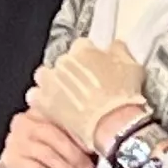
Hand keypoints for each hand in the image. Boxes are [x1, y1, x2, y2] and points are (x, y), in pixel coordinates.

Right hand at [0, 109, 96, 167]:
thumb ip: (77, 134)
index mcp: (41, 109)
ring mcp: (16, 140)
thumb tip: (101, 142)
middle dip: (75, 156)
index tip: (96, 146)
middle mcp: (26, 121)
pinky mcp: (12, 160)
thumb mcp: (62, 138)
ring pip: (47, 155)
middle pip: (54, 137)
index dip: (81, 134)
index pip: (63, 118)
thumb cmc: (49, 152)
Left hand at [32, 39, 150, 153]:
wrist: (113, 122)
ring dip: (53, 82)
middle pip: (63, 62)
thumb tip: (116, 46)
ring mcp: (52, 82)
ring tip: (64, 94)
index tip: (94, 65)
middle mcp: (64, 62)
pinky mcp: (44, 102)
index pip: (82, 46)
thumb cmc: (123, 96)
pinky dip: (41, 99)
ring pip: (44, 75)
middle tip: (83, 84)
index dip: (89, 57)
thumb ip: (119, 51)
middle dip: (71, 71)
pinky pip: (35, 96)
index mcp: (84, 49)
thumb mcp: (132, 66)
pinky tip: (52, 106)